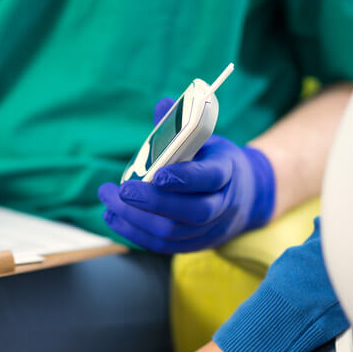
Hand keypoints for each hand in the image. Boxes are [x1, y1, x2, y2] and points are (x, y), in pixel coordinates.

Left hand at [98, 98, 275, 252]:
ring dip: (136, 218)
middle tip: (123, 190)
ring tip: (109, 202)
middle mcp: (223, 205)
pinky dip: (135, 232)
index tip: (157, 174)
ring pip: (174, 233)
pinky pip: (163, 246)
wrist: (243, 195)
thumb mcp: (206, 139)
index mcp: (228, 171)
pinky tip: (113, 217)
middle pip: (192, 212)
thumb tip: (162, 105)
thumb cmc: (214, 161)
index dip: (185, 178)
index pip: (211, 177)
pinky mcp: (193, 244)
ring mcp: (209, 229)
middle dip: (154, 202)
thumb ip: (181, 126)